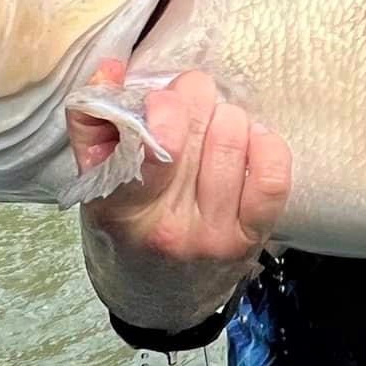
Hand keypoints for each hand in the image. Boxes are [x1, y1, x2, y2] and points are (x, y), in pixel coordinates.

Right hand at [67, 58, 292, 330]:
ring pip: (233, 140)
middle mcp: (171, 228)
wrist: (156, 297)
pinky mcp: (252, 237)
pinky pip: (272, 175)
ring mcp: (215, 235)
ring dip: (224, 115)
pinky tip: (248, 139)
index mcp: (121, 211)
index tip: (161, 98)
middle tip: (187, 99)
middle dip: (194, 98)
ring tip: (211, 123)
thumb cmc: (123, 227)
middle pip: (199, 130)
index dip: (166, 111)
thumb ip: (93, 120)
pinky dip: (264, 142)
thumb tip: (113, 67)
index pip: (153, 152)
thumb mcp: (92, 181)